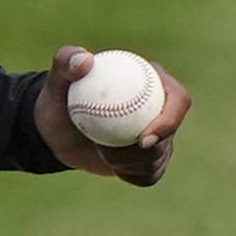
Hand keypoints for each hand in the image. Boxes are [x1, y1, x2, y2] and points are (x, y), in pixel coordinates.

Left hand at [32, 46, 189, 187]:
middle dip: (147, 151)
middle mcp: (161, 107)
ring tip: (103, 153)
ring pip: (159, 157)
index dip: (170, 121)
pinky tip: (114, 168)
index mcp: (153, 81)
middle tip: (114, 156)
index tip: (143, 138)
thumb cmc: (59, 99)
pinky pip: (150, 174)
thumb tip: (86, 60)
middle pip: (171, 134)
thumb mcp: (56, 80)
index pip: (178, 100)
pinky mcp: (149, 158)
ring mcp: (157, 135)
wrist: (56, 130)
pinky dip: (132, 175)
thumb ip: (65, 61)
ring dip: (132, 164)